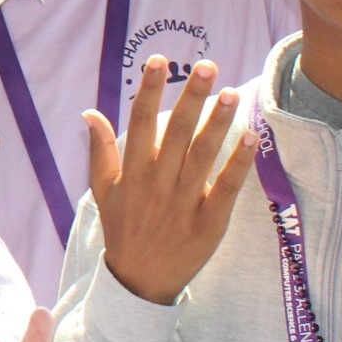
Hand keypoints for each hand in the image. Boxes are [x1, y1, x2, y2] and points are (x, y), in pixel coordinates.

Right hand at [87, 57, 254, 306]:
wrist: (140, 280)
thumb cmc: (122, 229)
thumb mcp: (102, 190)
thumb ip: (99, 150)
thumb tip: (90, 112)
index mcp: (130, 173)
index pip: (138, 122)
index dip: (149, 89)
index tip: (156, 61)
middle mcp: (156, 183)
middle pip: (176, 131)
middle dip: (191, 97)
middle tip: (207, 66)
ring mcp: (184, 202)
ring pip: (203, 154)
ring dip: (219, 122)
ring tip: (231, 93)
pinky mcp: (209, 221)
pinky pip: (226, 187)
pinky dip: (239, 162)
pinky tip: (251, 137)